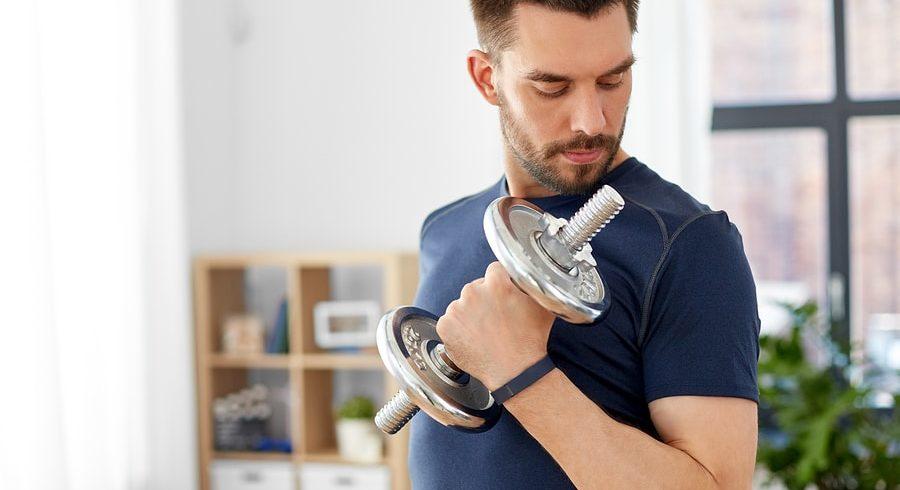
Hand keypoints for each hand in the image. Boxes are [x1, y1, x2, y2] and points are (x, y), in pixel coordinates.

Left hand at [435, 261, 555, 390]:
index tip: (502, 296)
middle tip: (495, 320)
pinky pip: (450, 322)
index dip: (500, 284)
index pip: (494, 271)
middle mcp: (473, 291)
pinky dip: (458, 331)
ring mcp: (456, 309)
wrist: (517, 372)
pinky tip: (474, 341)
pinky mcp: (445, 326)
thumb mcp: (540, 304)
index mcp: (496, 282)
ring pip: (461, 306)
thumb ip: (526, 285)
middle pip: (475, 288)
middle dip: (483, 300)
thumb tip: (522, 277)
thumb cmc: (532, 340)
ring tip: (485, 334)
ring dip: (469, 315)